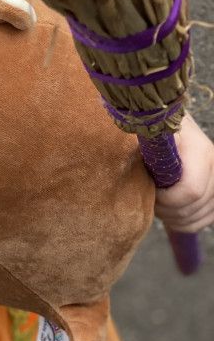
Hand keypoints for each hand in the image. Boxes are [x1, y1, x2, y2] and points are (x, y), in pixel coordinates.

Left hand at [154, 113, 213, 232]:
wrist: (165, 119)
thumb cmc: (152, 128)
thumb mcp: (147, 135)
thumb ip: (146, 150)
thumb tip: (136, 166)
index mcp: (200, 151)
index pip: (190, 191)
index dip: (165, 199)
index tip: (147, 189)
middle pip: (192, 207)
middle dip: (165, 209)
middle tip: (147, 196)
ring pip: (198, 217)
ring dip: (172, 217)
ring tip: (155, 200)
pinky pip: (204, 218)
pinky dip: (183, 221)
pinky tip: (168, 209)